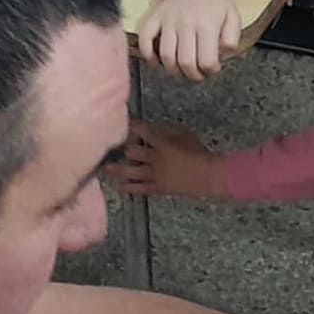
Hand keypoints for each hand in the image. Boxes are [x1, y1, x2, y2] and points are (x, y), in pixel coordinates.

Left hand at [107, 123, 228, 199]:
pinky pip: (139, 189)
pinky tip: (118, 187)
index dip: (130, 126)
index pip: (141, 131)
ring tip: (106, 169)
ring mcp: (154, 174)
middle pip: (132, 152)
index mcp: (162, 142)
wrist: (208, 175)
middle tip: (118, 148)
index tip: (123, 124)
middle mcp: (154, 158)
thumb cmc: (198, 152)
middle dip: (125, 149)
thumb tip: (151, 130)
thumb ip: (166, 131)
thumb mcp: (183, 134)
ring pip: (131, 171)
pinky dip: (128, 188)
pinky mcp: (157, 188)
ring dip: (117, 170)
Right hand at [138, 0, 241, 80]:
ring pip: (166, 55)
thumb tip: (223, 55)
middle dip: (193, 75)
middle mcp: (186, 24)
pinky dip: (147, 55)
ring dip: (173, 70)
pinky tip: (156, 62)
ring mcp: (168, 21)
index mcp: (207, 24)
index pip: (207, 60)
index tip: (213, 70)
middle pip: (185, 62)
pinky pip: (145, 39)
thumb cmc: (215, 1)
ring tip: (182, 70)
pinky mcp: (155, 19)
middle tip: (198, 74)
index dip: (211, 71)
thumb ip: (231, 38)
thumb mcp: (233, 17)